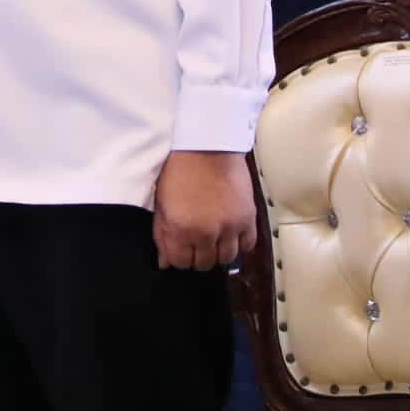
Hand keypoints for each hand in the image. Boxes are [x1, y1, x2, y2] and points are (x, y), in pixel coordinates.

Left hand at [154, 150, 255, 270]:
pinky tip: (230, 235)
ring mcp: (229, 227)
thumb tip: (164, 261)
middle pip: (204, 264)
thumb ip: (162, 233)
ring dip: (218, 252)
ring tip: (212, 238)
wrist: (206, 146)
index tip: (180, 250)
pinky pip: (247, 246)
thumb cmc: (179, 169)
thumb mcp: (161, 201)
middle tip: (195, 243)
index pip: (180, 262)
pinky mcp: (247, 219)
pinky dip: (239, 244)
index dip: (178, 258)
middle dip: (197, 256)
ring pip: (226, 259)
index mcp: (180, 227)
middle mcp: (205, 232)